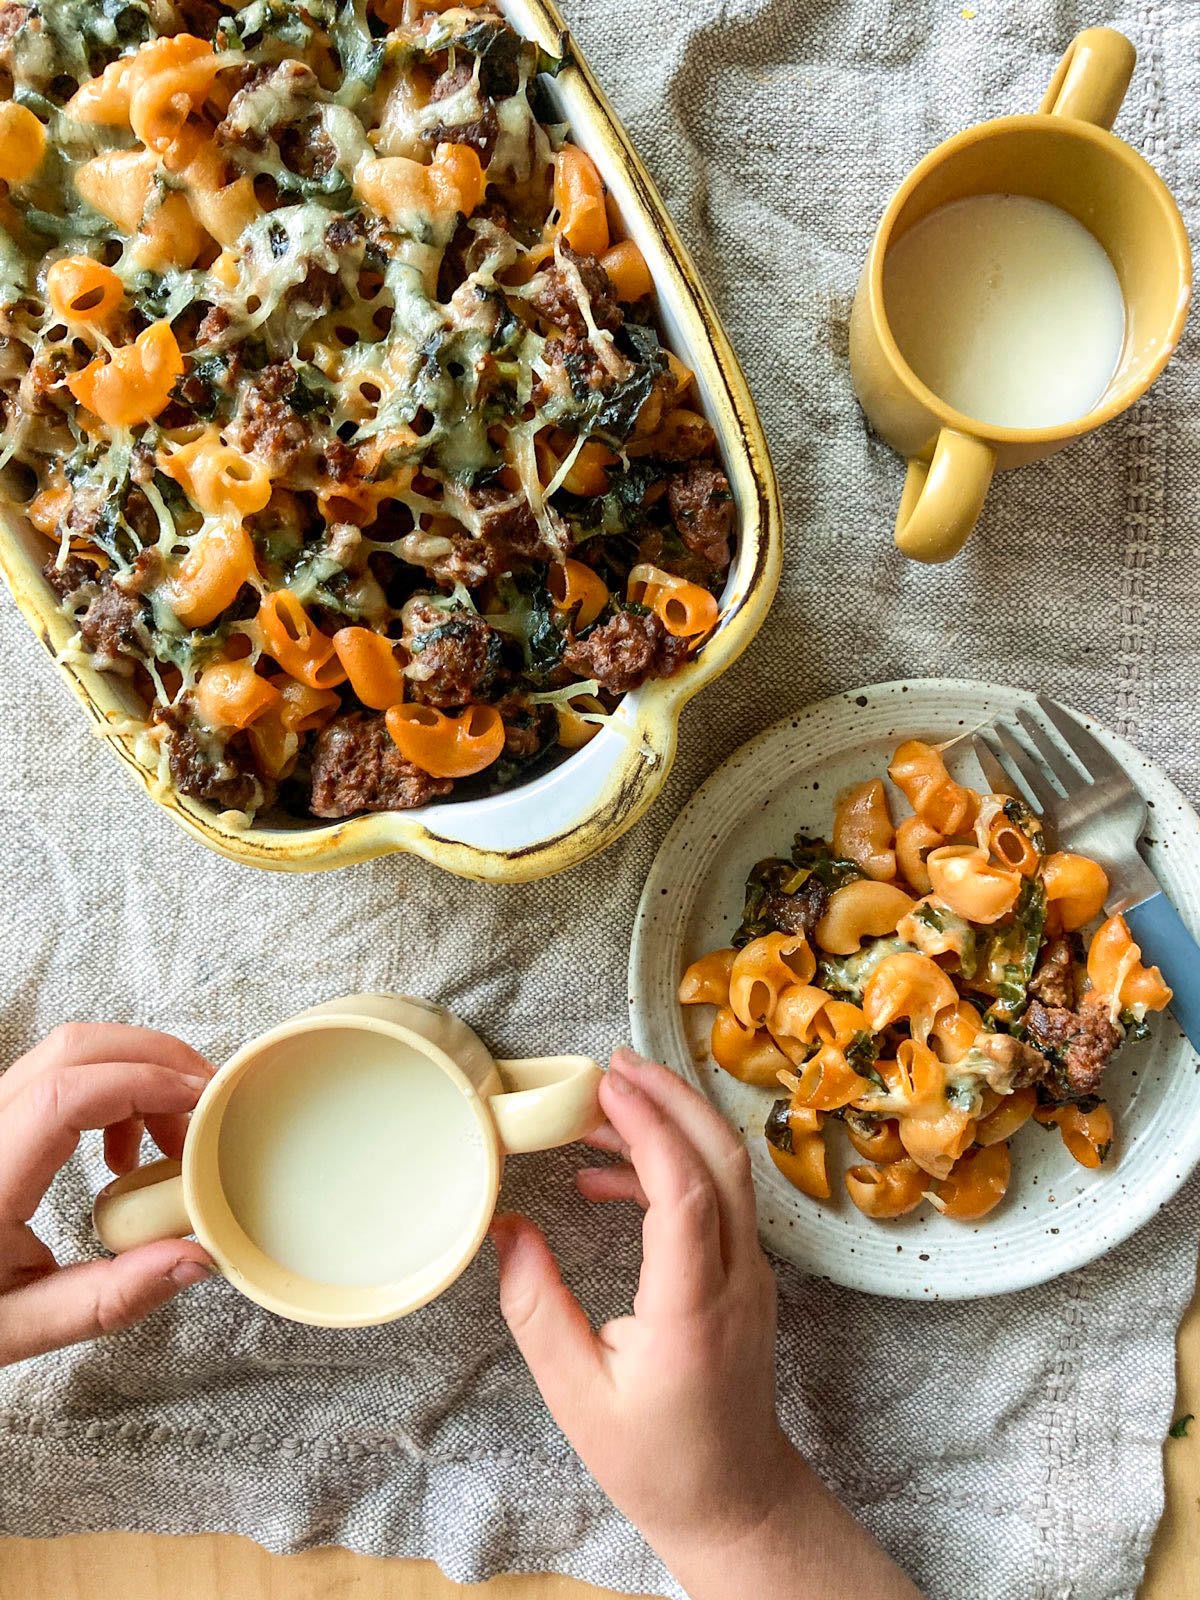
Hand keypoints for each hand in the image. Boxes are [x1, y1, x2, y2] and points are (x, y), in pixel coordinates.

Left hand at [0, 1023, 215, 1366]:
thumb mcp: (16, 1329)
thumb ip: (107, 1298)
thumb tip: (194, 1258)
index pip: (70, 1093)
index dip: (146, 1083)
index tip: (204, 1105)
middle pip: (75, 1048)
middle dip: (156, 1058)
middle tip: (207, 1105)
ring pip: (68, 1053)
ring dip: (136, 1074)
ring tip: (170, 1140)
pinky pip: (57, 1078)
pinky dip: (111, 1092)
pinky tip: (124, 1155)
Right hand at [491, 1048, 920, 1599]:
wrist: (734, 1499)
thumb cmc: (656, 1460)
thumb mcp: (576, 1394)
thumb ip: (536, 1307)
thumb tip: (506, 1228)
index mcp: (693, 1309)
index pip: (685, 1193)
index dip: (649, 1128)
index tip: (606, 1086)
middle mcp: (735, 1278)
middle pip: (722, 1157)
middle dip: (672, 1097)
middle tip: (614, 1063)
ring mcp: (750, 1272)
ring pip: (726, 1170)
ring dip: (672, 1124)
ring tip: (601, 1106)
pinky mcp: (743, 1273)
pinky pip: (716, 1197)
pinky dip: (670, 1167)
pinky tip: (608, 1177)